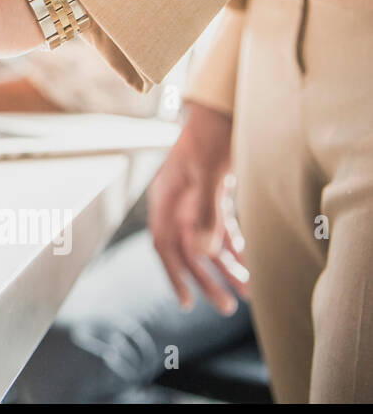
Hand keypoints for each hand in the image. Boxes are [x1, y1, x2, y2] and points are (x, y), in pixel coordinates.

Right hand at [147, 102, 248, 314]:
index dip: (174, 274)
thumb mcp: (210, 172)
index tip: (187, 302)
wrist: (225, 106)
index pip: (163, 244)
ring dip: (226, 268)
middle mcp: (177, 202)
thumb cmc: (212, 135)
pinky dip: (235, 248)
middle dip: (207, 280)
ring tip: (248, 292)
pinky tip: (250, 266)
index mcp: (166, 196)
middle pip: (188, 249)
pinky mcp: (214, 195)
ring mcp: (195, 199)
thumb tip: (201, 253)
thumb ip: (205, 211)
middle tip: (227, 308)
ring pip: (207, 242)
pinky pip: (223, 229)